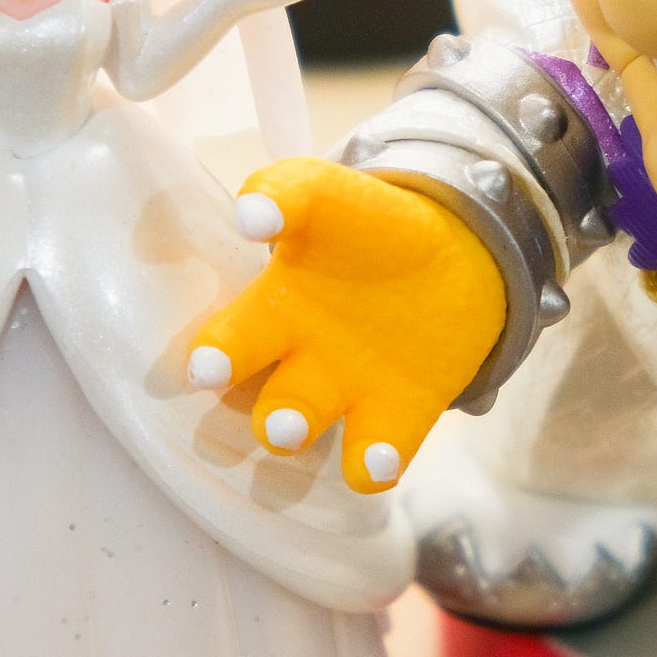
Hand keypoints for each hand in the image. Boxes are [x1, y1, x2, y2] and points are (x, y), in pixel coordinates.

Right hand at [187, 157, 504, 491]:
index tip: (204, 365)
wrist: (452, 253)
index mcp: (270, 309)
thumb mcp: (327, 194)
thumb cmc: (366, 224)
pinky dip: (370, 465)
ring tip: (293, 426)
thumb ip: (288, 191)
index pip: (228, 339)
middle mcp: (296, 362)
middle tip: (220, 384)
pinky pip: (373, 455)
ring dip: (291, 427)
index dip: (214, 355)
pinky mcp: (399, 415)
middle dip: (241, 396)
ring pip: (301, 425)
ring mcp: (346, 392)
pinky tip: (374, 462)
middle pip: (258, 396)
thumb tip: (250, 214)